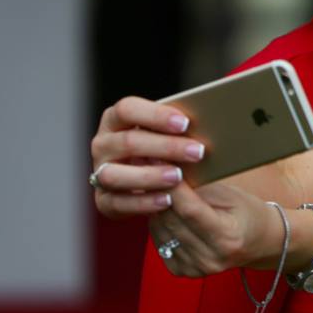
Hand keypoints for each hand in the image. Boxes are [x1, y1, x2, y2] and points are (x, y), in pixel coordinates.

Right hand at [90, 96, 206, 217]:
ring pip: (115, 174)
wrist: (154, 178)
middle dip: (165, 147)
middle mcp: (103, 144)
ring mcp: (100, 172)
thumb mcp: (171, 132)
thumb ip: (180, 126)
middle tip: (197, 151)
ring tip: (178, 176)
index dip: (155, 115)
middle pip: (127, 142)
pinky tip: (166, 200)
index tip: (185, 123)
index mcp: (117, 119)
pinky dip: (142, 202)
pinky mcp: (104, 200)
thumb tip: (212, 120)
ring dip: (149, 176)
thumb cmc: (167, 145)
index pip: (127, 109)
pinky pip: (117, 203)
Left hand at [148, 181, 288, 278]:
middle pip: (172, 221)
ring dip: (157, 209)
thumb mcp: (232, 195)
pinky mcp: (182, 271)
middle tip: (156, 175)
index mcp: (227, 237)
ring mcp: (194, 267)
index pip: (190, 210)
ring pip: (161, 231)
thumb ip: (201, 188)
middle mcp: (209, 257)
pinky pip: (159, 243)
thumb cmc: (247, 212)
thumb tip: (171, 174)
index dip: (174, 188)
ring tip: (160, 191)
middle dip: (161, 195)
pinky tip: (168, 213)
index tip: (163, 168)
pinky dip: (160, 225)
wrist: (258, 242)